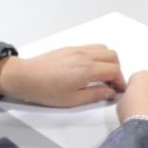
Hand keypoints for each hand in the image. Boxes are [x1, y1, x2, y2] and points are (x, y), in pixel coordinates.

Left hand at [0, 45, 126, 106]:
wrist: (26, 77)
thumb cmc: (47, 90)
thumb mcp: (73, 99)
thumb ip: (95, 95)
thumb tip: (110, 92)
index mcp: (87, 69)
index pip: (114, 70)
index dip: (120, 81)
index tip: (119, 90)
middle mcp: (84, 56)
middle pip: (112, 56)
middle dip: (117, 70)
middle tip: (112, 83)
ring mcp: (77, 49)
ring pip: (103, 48)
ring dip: (108, 61)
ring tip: (103, 75)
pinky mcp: (70, 48)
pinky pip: (91, 47)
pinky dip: (98, 56)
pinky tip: (90, 68)